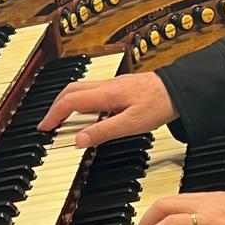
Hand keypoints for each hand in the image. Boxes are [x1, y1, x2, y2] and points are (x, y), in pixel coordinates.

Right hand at [37, 71, 174, 148]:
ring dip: (67, 102)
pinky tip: (88, 112)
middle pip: (70, 91)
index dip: (53, 114)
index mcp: (105, 94)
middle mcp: (106, 85)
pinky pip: (93, 90)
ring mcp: (113, 84)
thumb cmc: (159, 105)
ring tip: (63, 118)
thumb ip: (103, 132)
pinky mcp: (121, 86)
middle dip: (55, 106)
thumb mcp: (131, 124)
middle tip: (49, 122)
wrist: (179, 90)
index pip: (70, 102)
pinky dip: (82, 100)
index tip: (44, 127)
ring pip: (81, 88)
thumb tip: (79, 140)